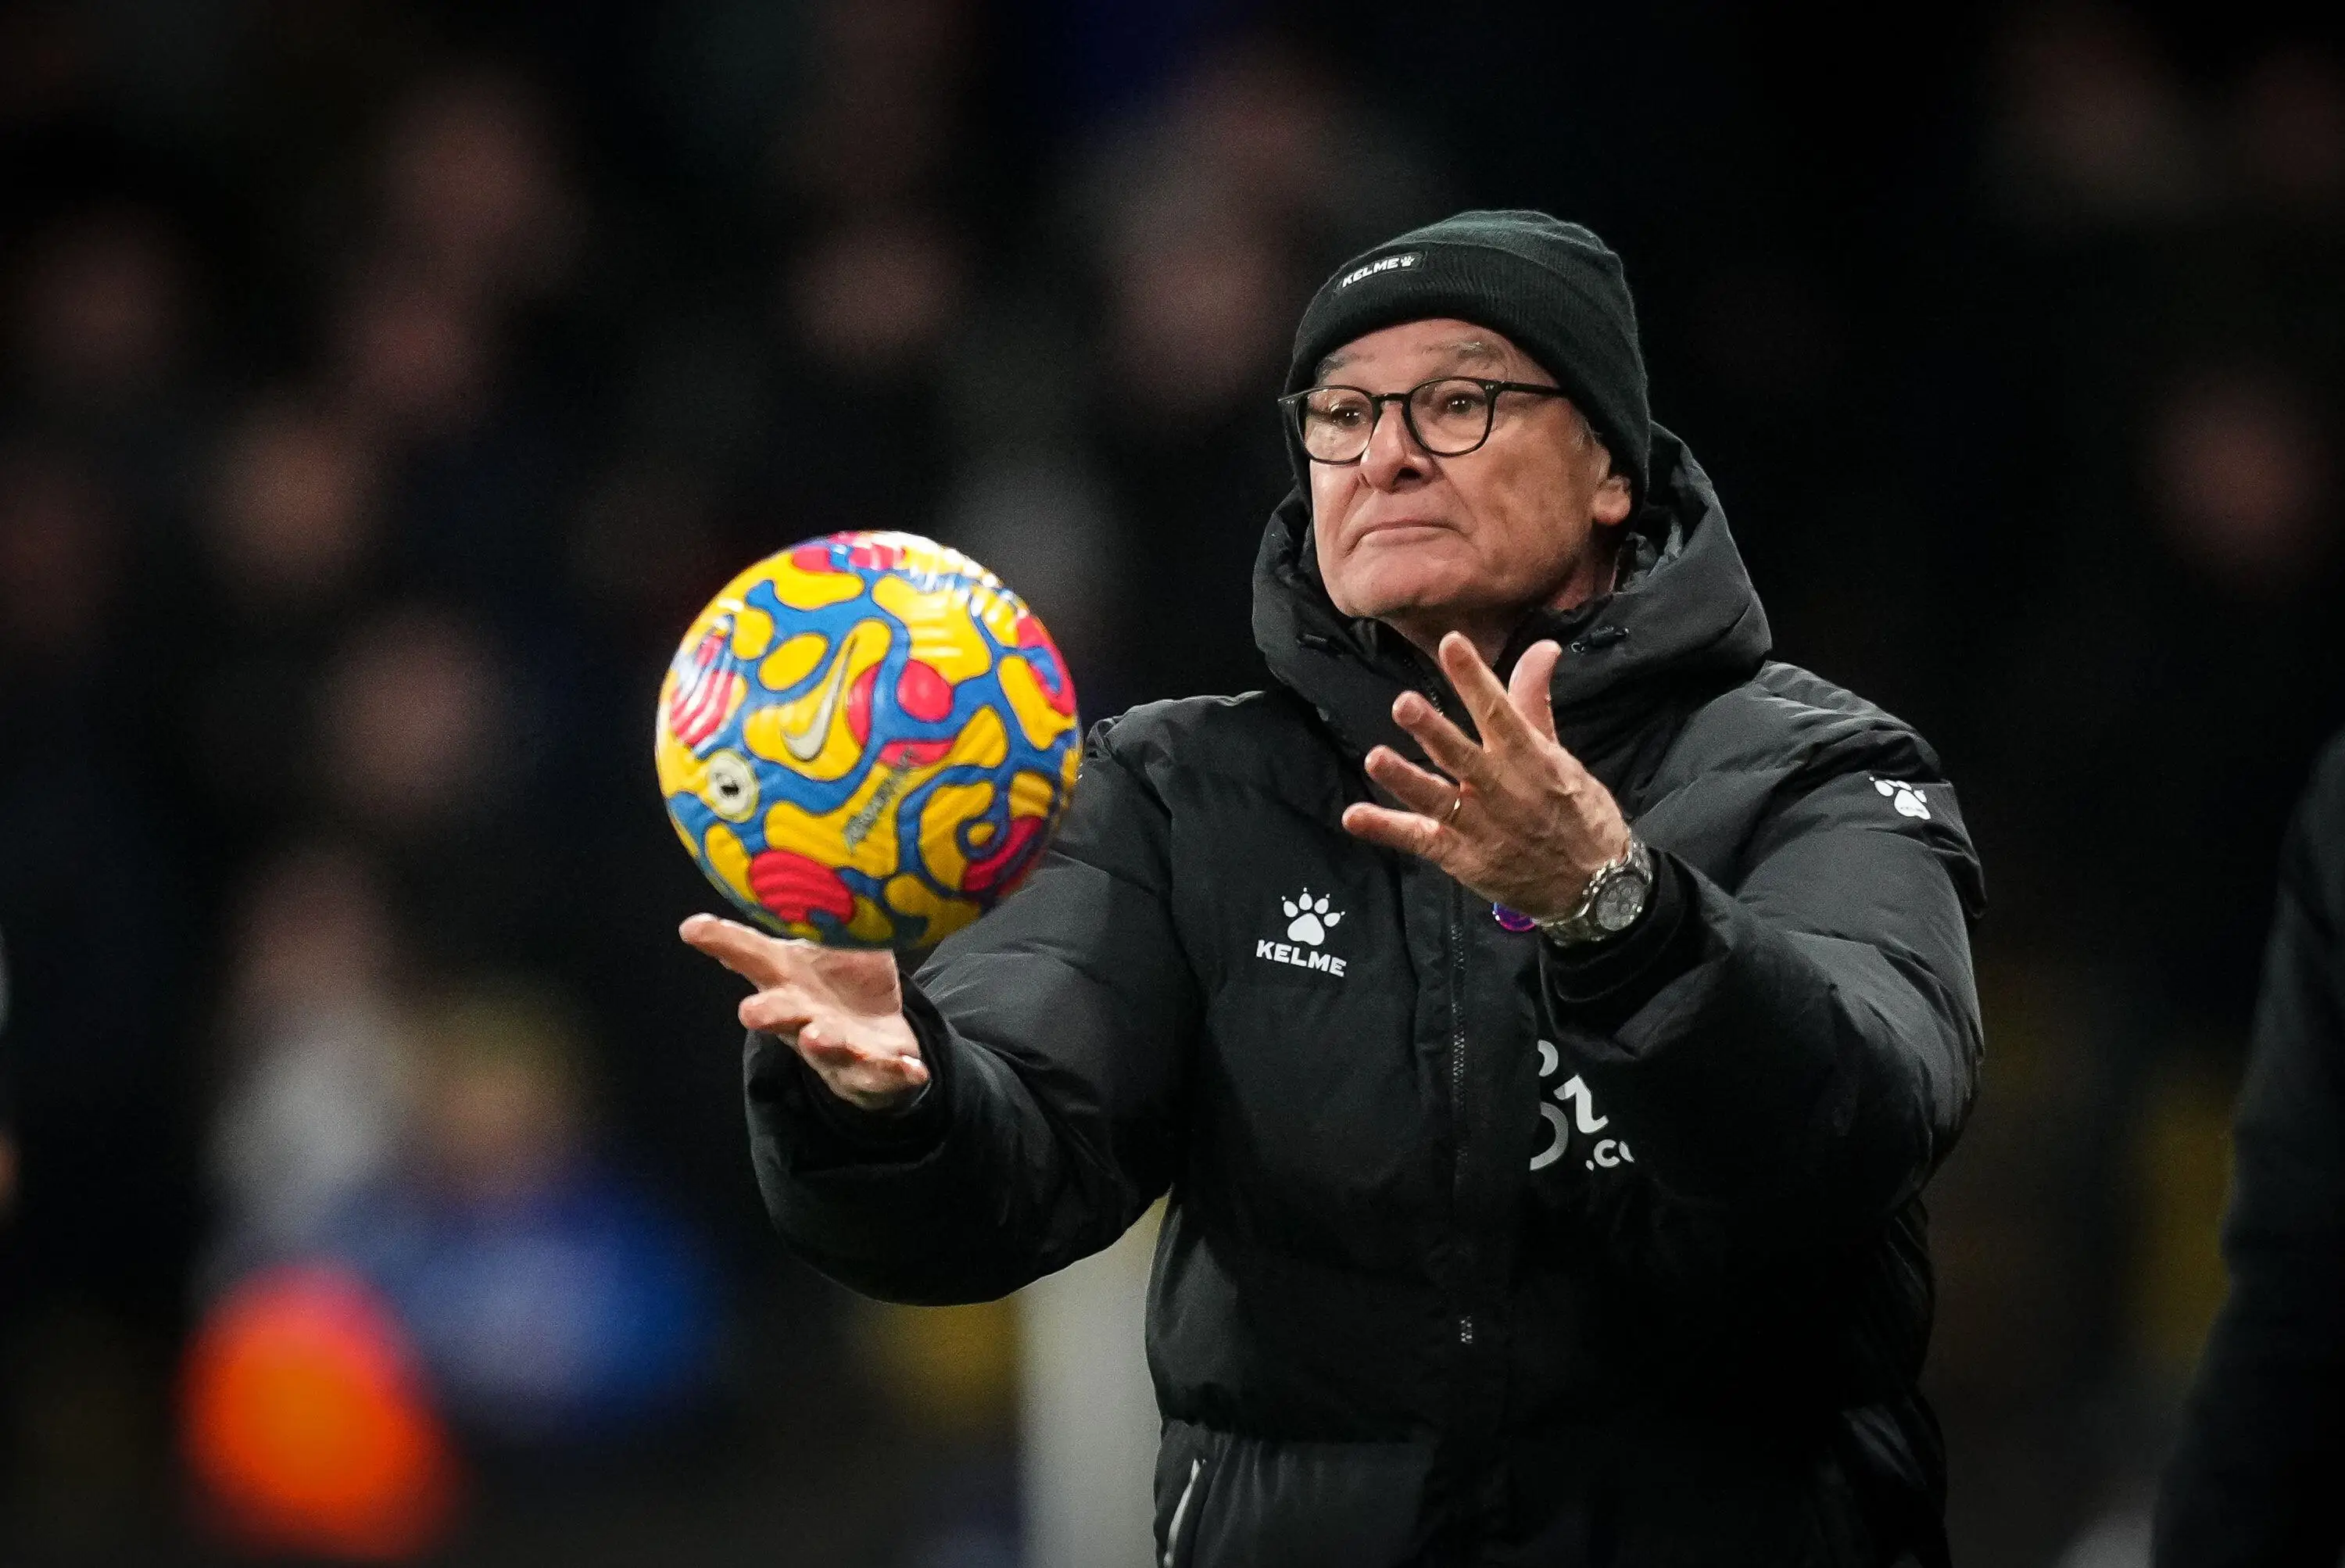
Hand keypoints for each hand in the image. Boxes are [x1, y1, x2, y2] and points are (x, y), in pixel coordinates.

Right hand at [679, 914, 930, 1112]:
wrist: (880, 1041)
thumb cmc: (841, 986)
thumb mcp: (829, 945)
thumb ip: (818, 915)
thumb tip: (802, 867)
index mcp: (788, 982)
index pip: (751, 955)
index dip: (722, 941)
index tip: (692, 927)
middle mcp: (803, 1017)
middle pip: (779, 1015)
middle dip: (767, 1013)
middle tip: (750, 1011)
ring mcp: (837, 1048)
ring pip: (826, 1049)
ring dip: (823, 1043)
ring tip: (819, 1034)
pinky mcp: (873, 1070)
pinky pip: (885, 1073)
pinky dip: (896, 1072)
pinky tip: (911, 1068)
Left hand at [1341, 631, 1631, 919]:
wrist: (1597, 887)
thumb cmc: (1578, 814)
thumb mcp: (1561, 755)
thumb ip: (1534, 701)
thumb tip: (1542, 647)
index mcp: (1529, 758)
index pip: (1498, 710)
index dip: (1474, 677)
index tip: (1452, 643)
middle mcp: (1501, 789)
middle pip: (1461, 755)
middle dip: (1433, 730)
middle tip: (1404, 704)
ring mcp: (1480, 826)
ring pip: (1436, 799)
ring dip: (1405, 779)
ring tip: (1375, 758)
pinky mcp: (1463, 858)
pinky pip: (1419, 841)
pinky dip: (1386, 829)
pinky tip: (1354, 817)